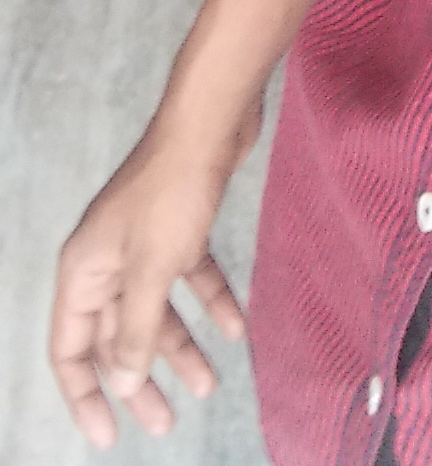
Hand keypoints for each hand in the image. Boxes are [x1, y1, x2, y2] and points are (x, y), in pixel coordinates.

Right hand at [50, 105, 257, 446]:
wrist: (211, 124)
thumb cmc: (172, 193)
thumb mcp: (151, 270)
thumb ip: (136, 330)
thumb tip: (125, 383)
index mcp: (83, 272)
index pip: (70, 349)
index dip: (85, 394)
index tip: (108, 435)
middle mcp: (107, 261)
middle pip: (117, 335)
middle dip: (140, 380)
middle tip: (165, 423)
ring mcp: (143, 244)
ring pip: (156, 309)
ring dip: (180, 347)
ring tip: (208, 384)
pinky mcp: (180, 227)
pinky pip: (190, 277)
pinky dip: (209, 302)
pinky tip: (236, 328)